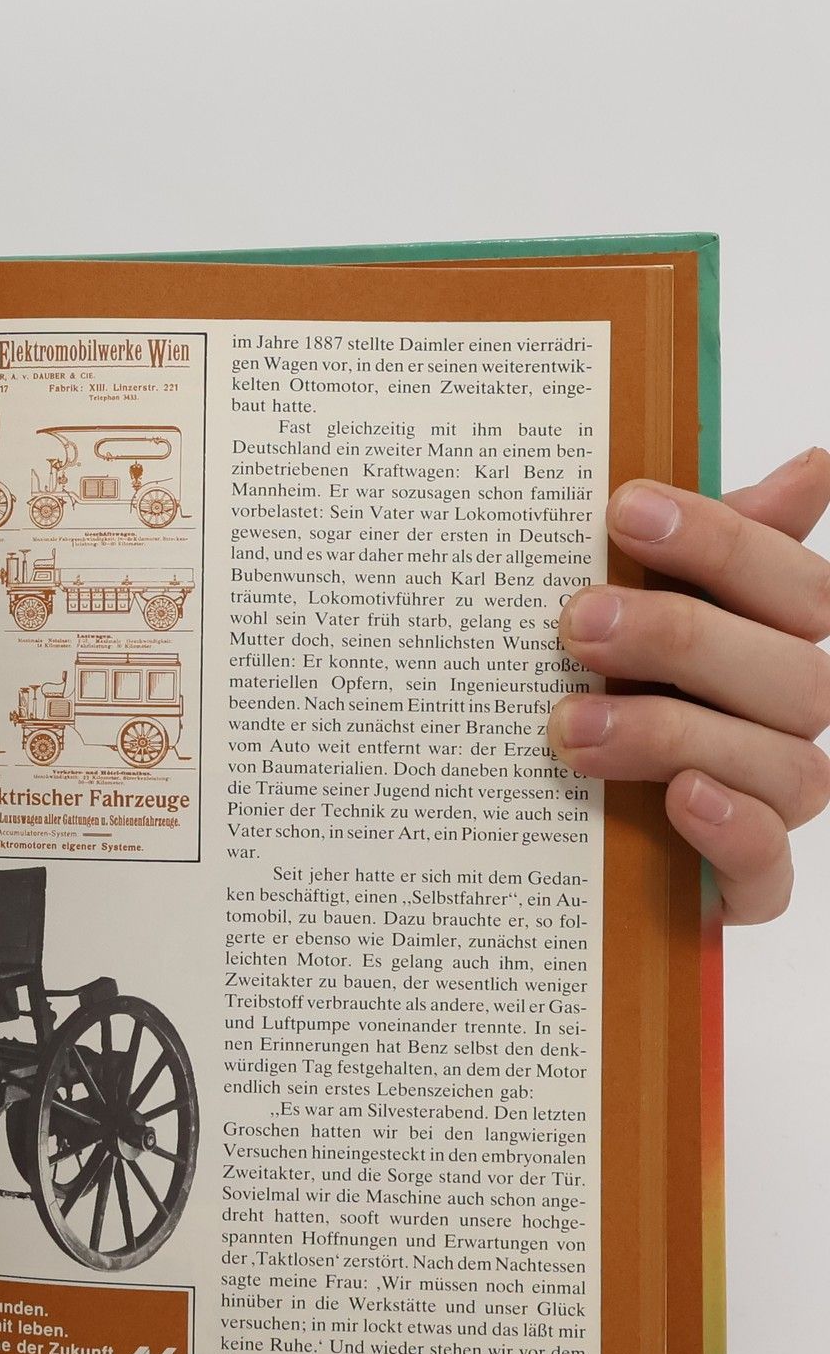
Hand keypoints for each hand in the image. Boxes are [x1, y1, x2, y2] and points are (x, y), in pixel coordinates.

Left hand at [550, 449, 829, 923]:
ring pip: (784, 766)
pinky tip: (679, 798)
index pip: (795, 586)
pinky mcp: (742, 886)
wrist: (549, 840)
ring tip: (570, 726)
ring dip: (672, 736)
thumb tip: (812, 467)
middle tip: (575, 624)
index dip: (720, 541)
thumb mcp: (633, 616)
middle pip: (792, 673)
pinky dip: (732, 830)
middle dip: (680, 639)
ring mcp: (770, 805)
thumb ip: (711, 553)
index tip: (623, 510)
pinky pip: (768, 868)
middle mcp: (788, 722)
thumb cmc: (607, 697)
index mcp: (774, 646)